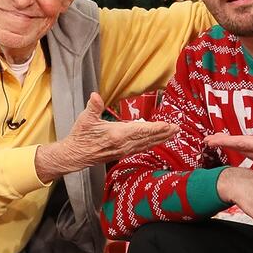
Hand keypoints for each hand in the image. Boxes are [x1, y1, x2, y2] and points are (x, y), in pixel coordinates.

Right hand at [35, 92, 178, 182]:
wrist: (75, 155)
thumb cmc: (80, 136)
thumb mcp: (85, 119)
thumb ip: (93, 106)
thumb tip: (95, 96)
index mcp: (117, 135)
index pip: (141, 130)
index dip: (156, 128)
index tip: (168, 125)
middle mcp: (123, 144)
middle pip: (148, 138)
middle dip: (163, 133)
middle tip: (177, 128)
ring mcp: (123, 150)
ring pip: (146, 144)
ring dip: (160, 139)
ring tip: (172, 134)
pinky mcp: (121, 153)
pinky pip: (140, 148)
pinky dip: (151, 144)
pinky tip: (156, 142)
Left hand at [205, 111, 252, 191]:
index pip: (245, 143)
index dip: (226, 140)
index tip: (210, 140)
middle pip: (242, 149)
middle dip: (224, 143)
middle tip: (208, 140)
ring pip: (248, 154)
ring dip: (234, 147)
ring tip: (220, 142)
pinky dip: (246, 151)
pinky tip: (244, 149)